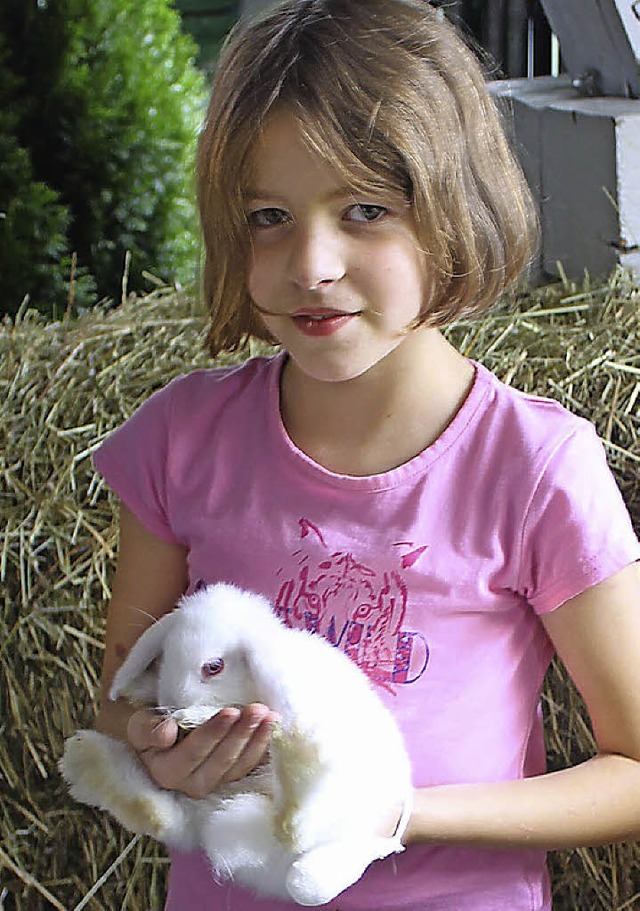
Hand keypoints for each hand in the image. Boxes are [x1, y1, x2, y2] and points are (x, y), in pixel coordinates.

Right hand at [127, 703, 277, 797]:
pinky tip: (275, 730)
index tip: (231, 711)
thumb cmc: (150, 728)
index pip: (194, 752)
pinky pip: (251, 767)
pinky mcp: (231, 779)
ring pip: (240, 765)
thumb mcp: (140, 726)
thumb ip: (148, 730)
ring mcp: (215, 784)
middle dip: (242, 734)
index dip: (214, 732)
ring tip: (270, 716)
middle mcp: (192, 785)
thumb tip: (166, 733)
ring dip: (258, 740)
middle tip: (258, 709)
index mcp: (167, 773)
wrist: (160, 741)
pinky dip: (264, 748)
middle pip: (222, 760)